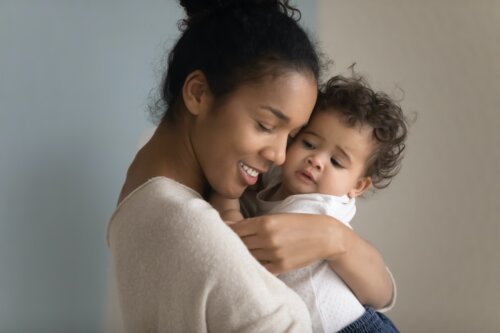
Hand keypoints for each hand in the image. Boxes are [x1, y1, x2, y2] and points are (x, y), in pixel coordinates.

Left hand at [230, 213, 346, 274]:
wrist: (324, 236)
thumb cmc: (299, 223)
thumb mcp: (277, 217)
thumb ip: (254, 223)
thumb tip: (229, 225)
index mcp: (266, 222)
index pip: (236, 229)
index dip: (227, 232)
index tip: (220, 233)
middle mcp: (268, 238)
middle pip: (240, 243)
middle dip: (232, 244)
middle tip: (224, 245)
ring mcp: (274, 254)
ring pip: (248, 256)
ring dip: (242, 255)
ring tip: (236, 255)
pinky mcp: (280, 266)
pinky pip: (259, 268)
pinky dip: (253, 265)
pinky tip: (250, 263)